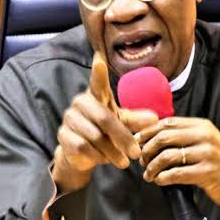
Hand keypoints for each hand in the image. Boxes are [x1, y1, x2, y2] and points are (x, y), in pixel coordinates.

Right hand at [52, 53, 157, 191]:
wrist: (81, 154)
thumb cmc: (104, 131)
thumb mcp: (121, 124)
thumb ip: (136, 120)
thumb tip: (155, 118)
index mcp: (96, 96)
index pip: (98, 82)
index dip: (98, 72)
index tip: (99, 58)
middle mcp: (80, 104)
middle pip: (104, 119)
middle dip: (123, 138)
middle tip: (136, 153)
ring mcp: (70, 119)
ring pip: (95, 137)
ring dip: (112, 152)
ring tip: (122, 161)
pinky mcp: (63, 136)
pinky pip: (84, 148)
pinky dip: (98, 157)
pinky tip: (104, 160)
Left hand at [137, 117, 219, 219]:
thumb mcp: (206, 141)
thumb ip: (185, 135)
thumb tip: (154, 135)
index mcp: (201, 125)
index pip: (167, 123)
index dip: (148, 132)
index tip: (137, 142)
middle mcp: (204, 136)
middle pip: (163, 137)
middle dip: (147, 150)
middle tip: (142, 161)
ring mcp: (207, 154)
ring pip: (167, 156)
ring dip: (153, 167)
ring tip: (149, 174)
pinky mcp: (207, 172)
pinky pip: (176, 174)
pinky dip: (163, 178)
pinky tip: (160, 181)